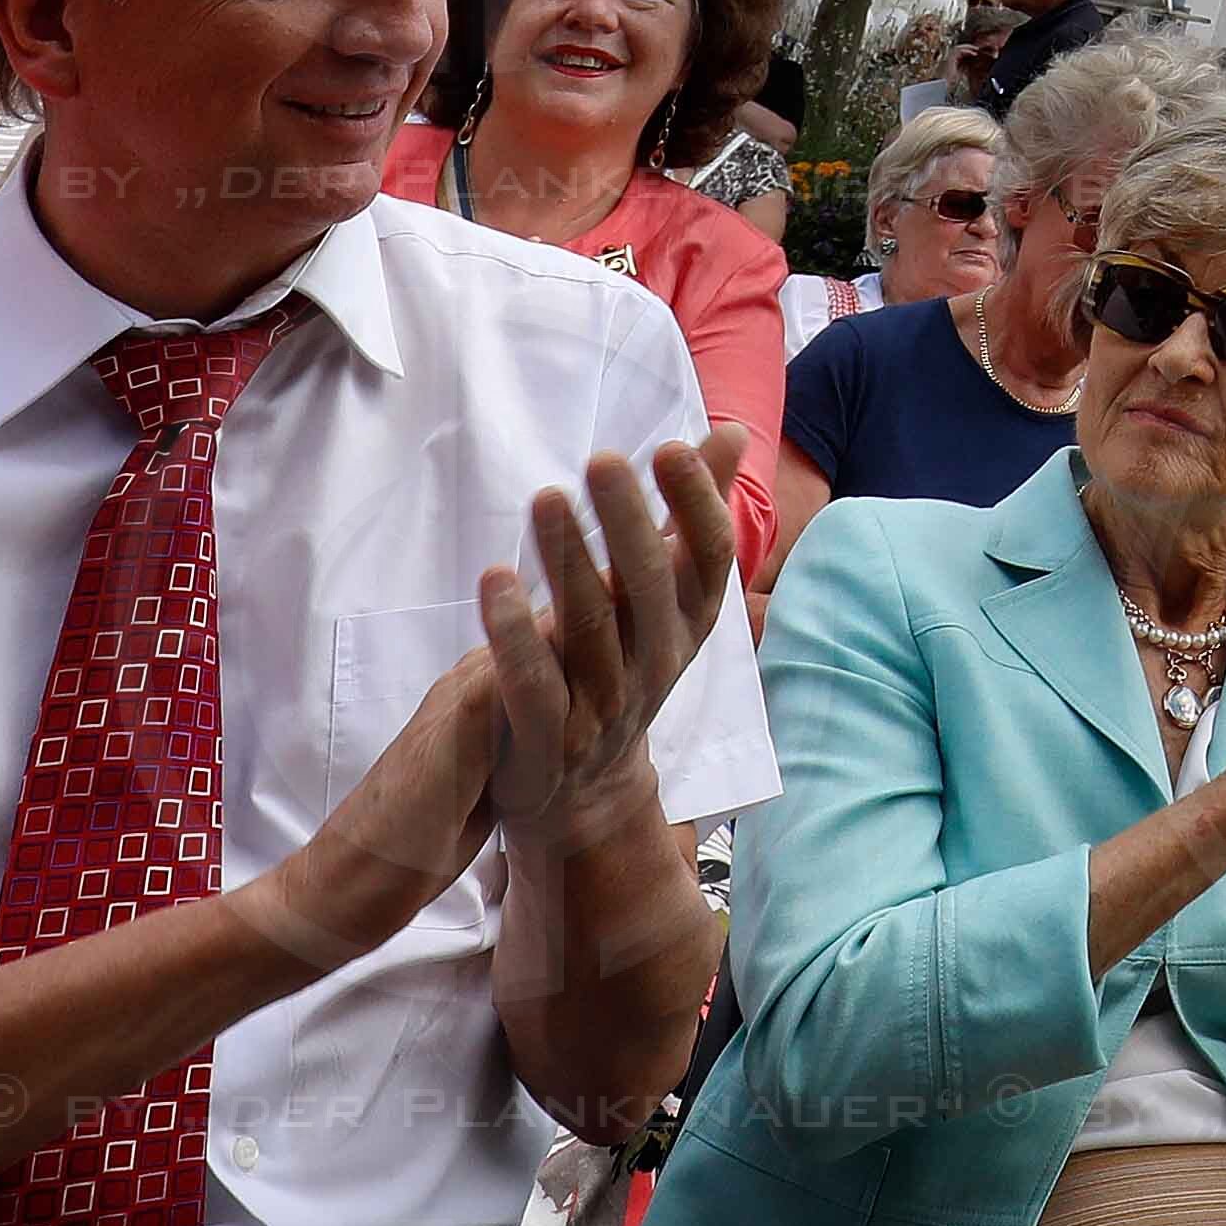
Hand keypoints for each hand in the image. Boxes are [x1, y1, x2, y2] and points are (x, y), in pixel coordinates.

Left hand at [474, 432, 735, 844]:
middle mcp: (657, 662)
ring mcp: (605, 705)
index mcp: (689, 624)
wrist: (581, 792)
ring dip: (569, 560)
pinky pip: (534, 684)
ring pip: (591, 628)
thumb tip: (731, 433)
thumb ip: (690, 513)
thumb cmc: (622, 666)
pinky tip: (494, 578)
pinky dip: (513, 633)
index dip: (696, 506)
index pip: (710, 560)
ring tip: (545, 499)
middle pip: (652, 587)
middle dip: (630, 522)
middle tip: (602, 460)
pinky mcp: (548, 740)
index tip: (670, 449)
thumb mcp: (665, 597)